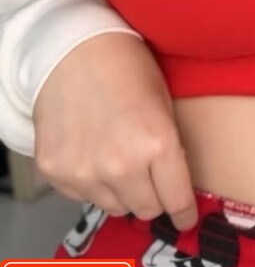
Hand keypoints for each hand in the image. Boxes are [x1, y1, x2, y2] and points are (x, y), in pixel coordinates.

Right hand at [33, 32, 197, 230]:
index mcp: (157, 144)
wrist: (73, 50)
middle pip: (147, 209)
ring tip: (118, 157)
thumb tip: (177, 185)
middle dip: (154, 196)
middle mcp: (121, 166)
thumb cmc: (126, 66)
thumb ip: (170, 147)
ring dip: (122, 191)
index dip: (185, 211)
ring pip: (115, 206)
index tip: (186, 217)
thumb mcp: (164, 102)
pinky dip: (92, 183)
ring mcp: (85, 173)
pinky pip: (84, 196)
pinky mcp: (57, 173)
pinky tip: (93, 152)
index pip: (177, 200)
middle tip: (151, 174)